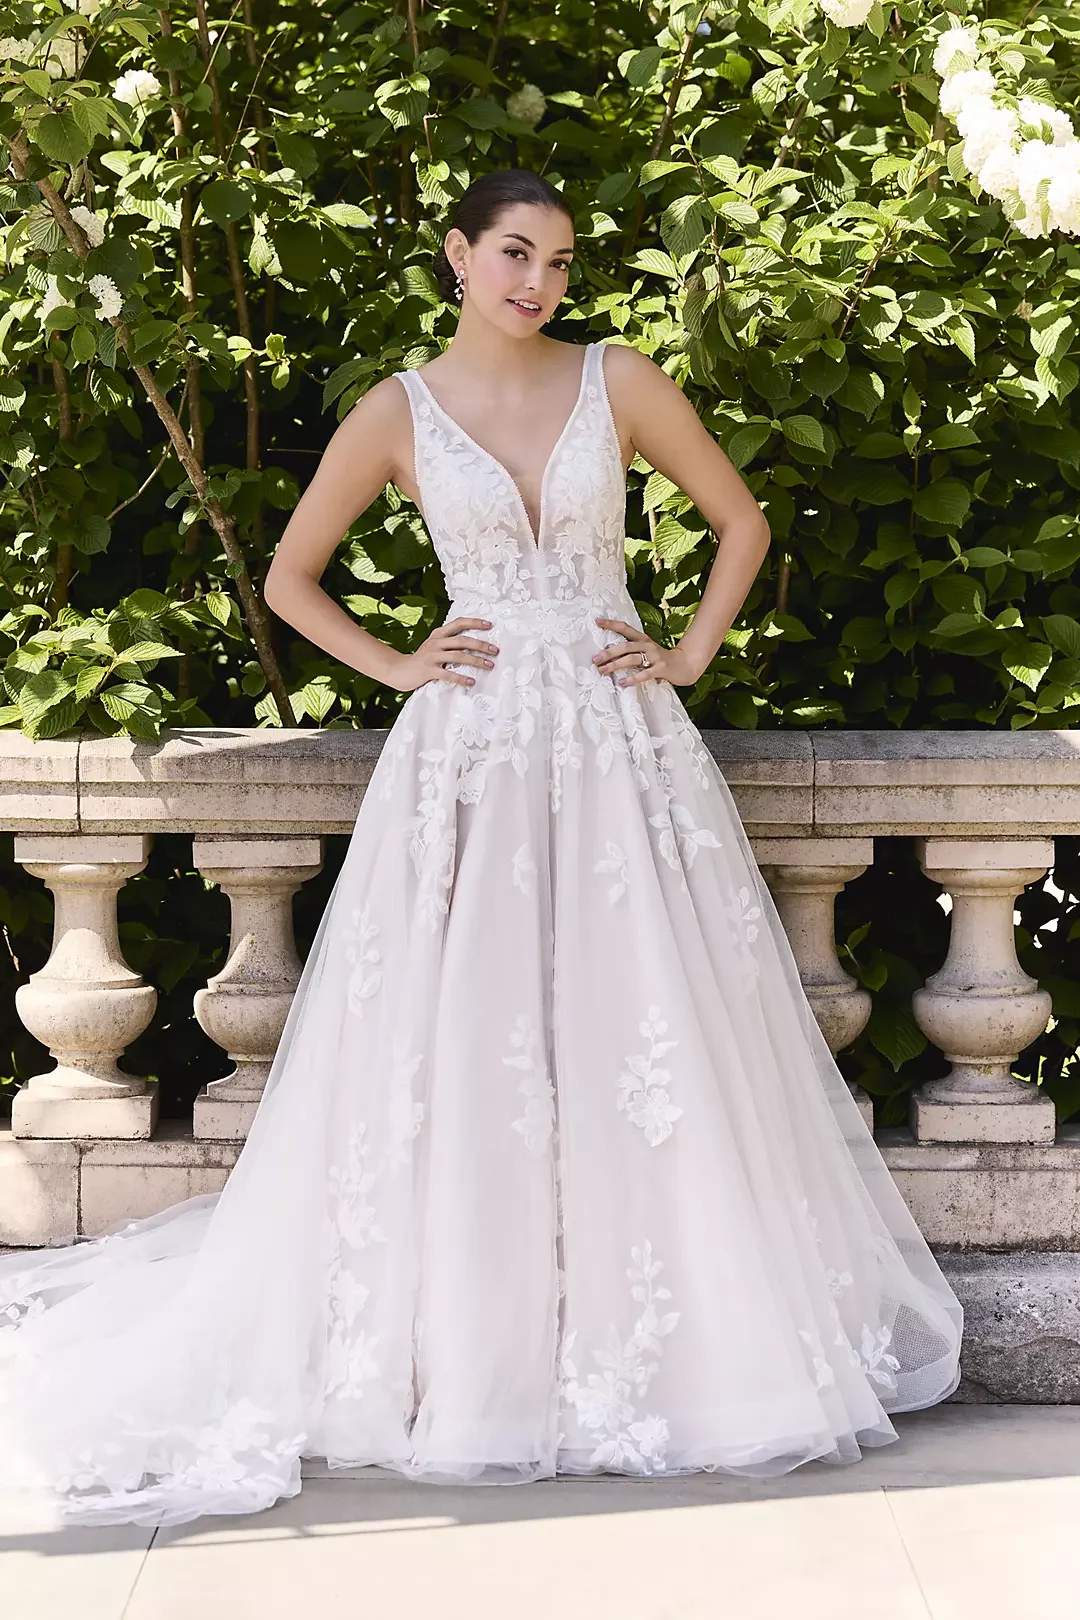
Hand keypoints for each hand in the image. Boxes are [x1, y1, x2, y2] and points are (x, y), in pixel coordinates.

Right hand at [382, 616, 499, 691]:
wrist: (399, 670)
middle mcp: (436, 642)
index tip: (489, 625)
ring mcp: (432, 656)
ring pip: (458, 656)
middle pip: (462, 640)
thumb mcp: (433, 646)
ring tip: (489, 665)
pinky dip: (461, 678)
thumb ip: (449, 642)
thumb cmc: (422, 659)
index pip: (458, 623)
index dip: (474, 623)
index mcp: (438, 634)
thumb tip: (472, 643)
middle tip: (495, 650)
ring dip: (476, 661)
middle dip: (481, 645)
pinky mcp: (429, 671)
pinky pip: (448, 674)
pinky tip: (471, 681)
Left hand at [592, 619, 700, 687]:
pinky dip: (632, 678)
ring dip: (615, 665)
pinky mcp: (660, 669)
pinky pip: (644, 674)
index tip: (597, 622)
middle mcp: (647, 645)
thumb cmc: (661, 659)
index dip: (611, 624)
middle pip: (625, 646)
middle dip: (608, 652)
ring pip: (632, 659)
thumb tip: (608, 656)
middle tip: (595, 659)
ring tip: (603, 671)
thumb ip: (631, 651)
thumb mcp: (647, 651)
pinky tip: (622, 682)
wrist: (686, 665)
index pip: (625, 628)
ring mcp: (654, 657)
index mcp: (643, 639)